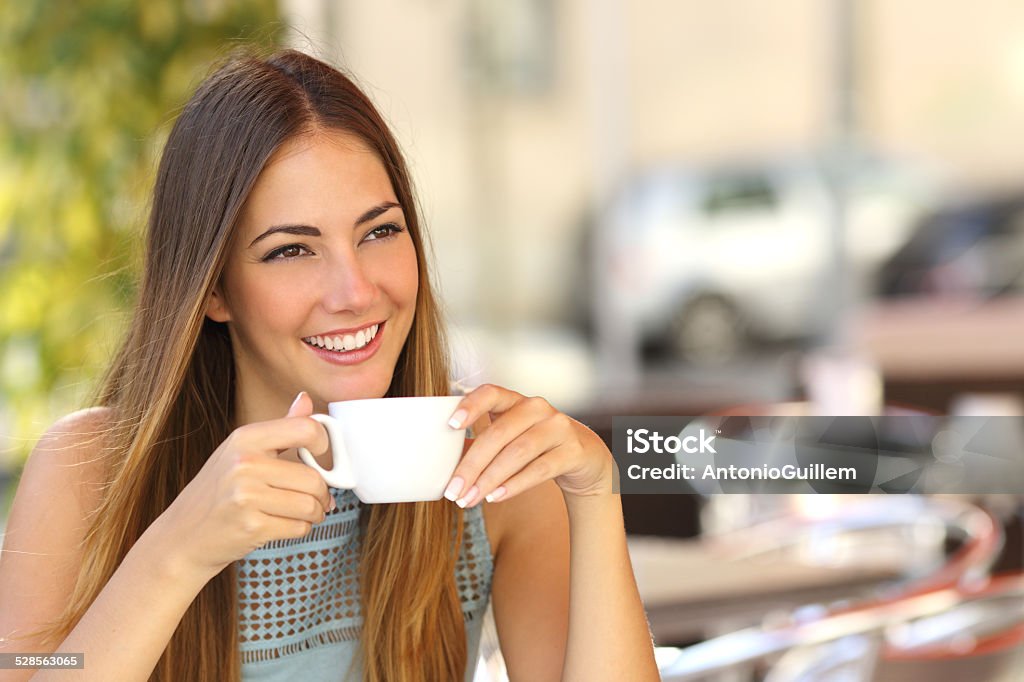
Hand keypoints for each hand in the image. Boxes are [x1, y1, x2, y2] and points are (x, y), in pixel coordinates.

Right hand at [155, 392, 334, 577]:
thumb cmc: (217, 492)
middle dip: (321, 493)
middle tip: (316, 498)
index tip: (321, 456)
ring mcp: (246, 496)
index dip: (324, 444)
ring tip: (300, 512)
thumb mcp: (240, 451)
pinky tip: (283, 525)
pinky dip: (300, 529)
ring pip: (310, 505)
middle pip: (314, 478)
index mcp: (245, 438)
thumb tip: (306, 400)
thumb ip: (280, 427)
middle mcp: (245, 463)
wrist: (183, 536)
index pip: (306, 429)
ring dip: (314, 514)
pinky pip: (300, 527)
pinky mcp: (252, 526)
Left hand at [443, 384, 612, 506]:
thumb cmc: (536, 448)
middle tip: (453, 491)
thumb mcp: (510, 441)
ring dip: (490, 479)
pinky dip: (515, 484)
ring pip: (518, 452)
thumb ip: (481, 447)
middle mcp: (537, 408)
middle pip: (499, 433)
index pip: (491, 393)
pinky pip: (539, 469)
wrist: (584, 458)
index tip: (451, 425)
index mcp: (515, 401)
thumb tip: (444, 466)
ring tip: (470, 499)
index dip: (471, 405)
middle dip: (472, 465)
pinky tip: (496, 497)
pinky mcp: (572, 450)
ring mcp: (558, 427)